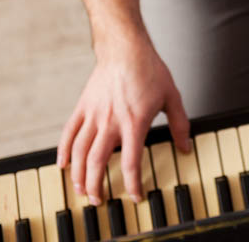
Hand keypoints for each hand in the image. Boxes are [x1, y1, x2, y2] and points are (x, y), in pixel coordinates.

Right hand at [56, 35, 191, 203]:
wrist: (125, 47)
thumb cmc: (149, 69)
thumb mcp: (171, 96)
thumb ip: (179, 124)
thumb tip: (185, 146)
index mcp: (134, 122)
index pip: (131, 163)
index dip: (132, 184)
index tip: (134, 196)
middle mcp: (111, 122)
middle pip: (97, 163)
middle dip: (96, 187)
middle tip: (99, 200)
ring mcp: (94, 114)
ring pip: (79, 152)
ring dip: (78, 175)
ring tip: (81, 189)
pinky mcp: (83, 106)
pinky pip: (69, 133)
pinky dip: (63, 151)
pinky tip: (63, 164)